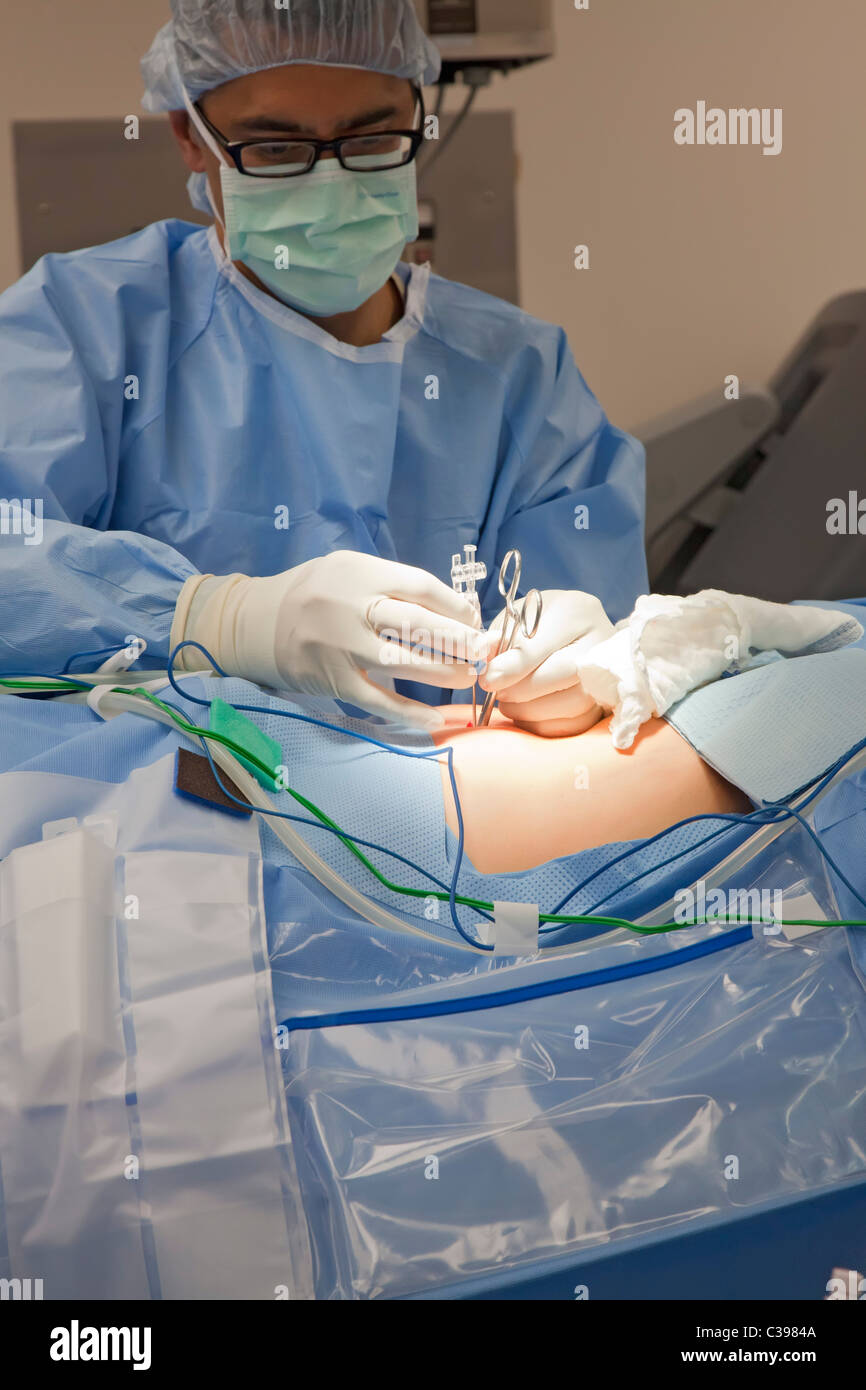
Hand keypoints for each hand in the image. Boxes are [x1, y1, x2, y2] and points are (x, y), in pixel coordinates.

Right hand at [171, 550, 484, 730]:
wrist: (258, 621)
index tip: (475, 621)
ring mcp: (340, 646)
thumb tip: (455, 609)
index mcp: (360, 573)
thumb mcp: (352, 570)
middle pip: (416, 624)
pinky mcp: (332, 679)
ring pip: (401, 662)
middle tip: (485, 651)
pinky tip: (435, 717)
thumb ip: (395, 584)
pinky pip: (376, 699)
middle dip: (457, 640)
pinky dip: (407, 711)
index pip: (419, 587)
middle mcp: (350, 607)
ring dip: (442, 673)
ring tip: (469, 677)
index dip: (454, 606)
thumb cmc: (319, 593)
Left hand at [478, 588, 614, 736]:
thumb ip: (501, 638)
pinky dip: (544, 725)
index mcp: (576, 610)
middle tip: (496, 692)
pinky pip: (576, 723)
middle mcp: (599, 640)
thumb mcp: (516, 618)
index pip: (546, 641)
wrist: (572, 633)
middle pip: (567, 672)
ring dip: (531, 711)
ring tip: (508, 703)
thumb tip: (487, 662)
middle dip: (523, 689)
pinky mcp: (603, 701)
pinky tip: (525, 715)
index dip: (515, 665)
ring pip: (573, 702)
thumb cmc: (539, 623)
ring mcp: (606, 673)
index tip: (489, 678)